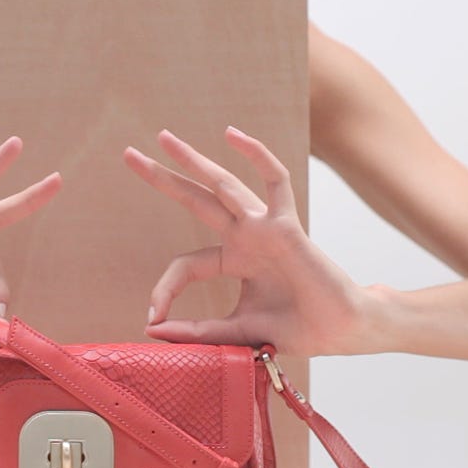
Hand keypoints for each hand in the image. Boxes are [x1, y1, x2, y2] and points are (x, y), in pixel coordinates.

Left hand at [122, 126, 372, 355]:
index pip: (186, 264)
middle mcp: (246, 237)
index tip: (152, 318)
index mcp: (234, 260)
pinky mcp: (288, 225)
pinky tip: (231, 135)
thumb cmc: (296, 329)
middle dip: (163, 178)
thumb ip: (197, 332)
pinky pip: (275, 181)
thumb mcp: (234, 332)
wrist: (340, 332)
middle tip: (127, 155)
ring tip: (163, 137)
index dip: (164, 289)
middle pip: (195, 200)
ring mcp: (265, 227)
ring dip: (192, 160)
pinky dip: (256, 155)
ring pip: (223, 184)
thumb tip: (151, 330)